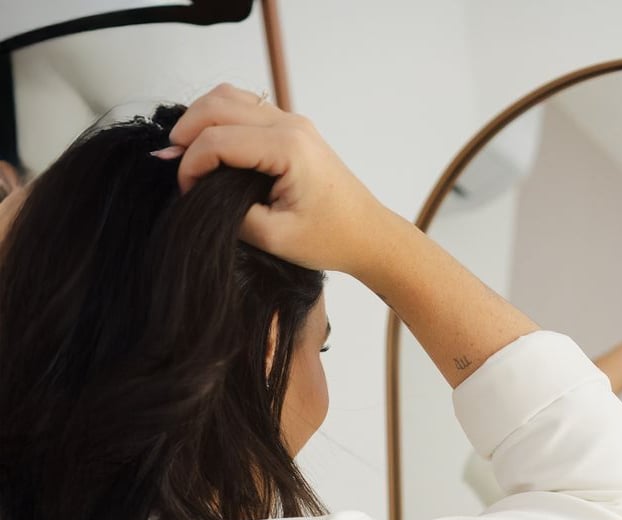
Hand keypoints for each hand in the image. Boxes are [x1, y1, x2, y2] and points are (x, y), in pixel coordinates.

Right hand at [167, 84, 386, 275]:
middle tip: (171, 165)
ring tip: (186, 153)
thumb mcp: (275, 238)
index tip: (185, 193)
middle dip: (186, 133)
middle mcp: (290, 125)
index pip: (218, 139)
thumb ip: (232, 215)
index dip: (191, 164)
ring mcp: (293, 121)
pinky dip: (219, 119)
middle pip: (217, 105)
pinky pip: (246, 106)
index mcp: (287, 149)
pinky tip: (209, 146)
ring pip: (229, 96)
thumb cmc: (331, 239)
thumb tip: (200, 193)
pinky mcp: (292, 127)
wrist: (368, 235)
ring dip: (201, 119)